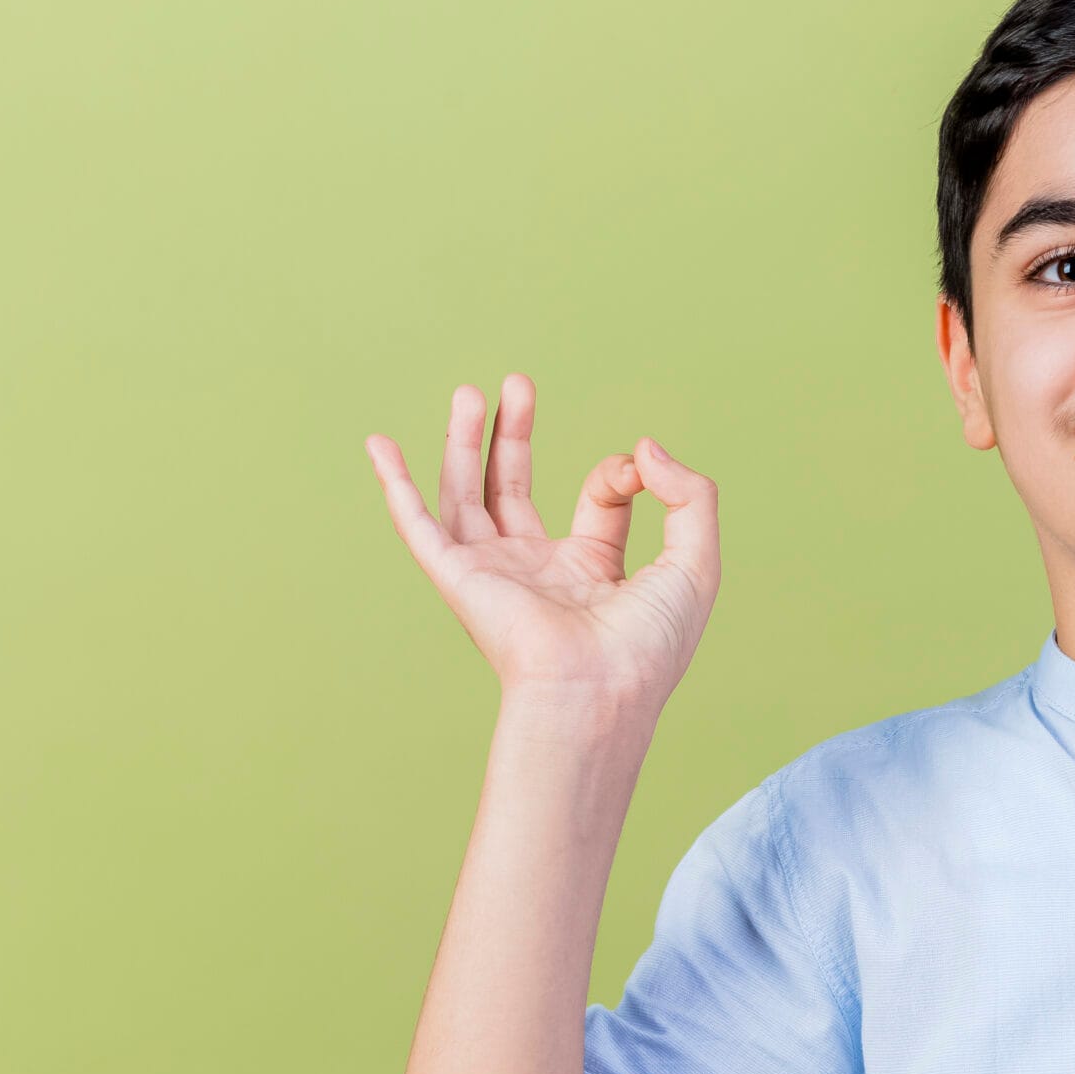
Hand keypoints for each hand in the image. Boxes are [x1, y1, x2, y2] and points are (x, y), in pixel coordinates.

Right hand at [364, 374, 719, 710]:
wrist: (601, 690)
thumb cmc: (651, 644)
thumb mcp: (695, 561)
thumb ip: (689, 495)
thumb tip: (644, 447)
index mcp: (595, 572)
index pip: (601, 501)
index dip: (623, 473)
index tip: (639, 470)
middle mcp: (539, 572)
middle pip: (514, 488)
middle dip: (514, 434)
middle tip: (517, 382)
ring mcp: (495, 574)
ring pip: (466, 495)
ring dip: (464, 442)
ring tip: (470, 391)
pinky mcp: (459, 579)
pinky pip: (418, 524)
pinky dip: (395, 485)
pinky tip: (379, 445)